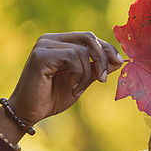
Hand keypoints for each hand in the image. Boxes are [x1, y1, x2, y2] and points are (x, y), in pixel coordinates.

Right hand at [7, 32, 123, 125]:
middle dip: (102, 58)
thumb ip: (97, 69)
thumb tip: (120, 60)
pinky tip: (72, 87)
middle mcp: (50, 39)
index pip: (89, 38)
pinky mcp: (40, 55)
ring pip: (82, 51)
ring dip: (87, 74)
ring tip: (78, 88)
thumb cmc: (53, 97)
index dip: (107, 49)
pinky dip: (78, 75)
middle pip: (88, 38)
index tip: (120, 62)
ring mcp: (44, 45)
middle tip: (103, 78)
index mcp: (60, 42)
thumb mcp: (82, 81)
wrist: (30, 112)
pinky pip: (72, 58)